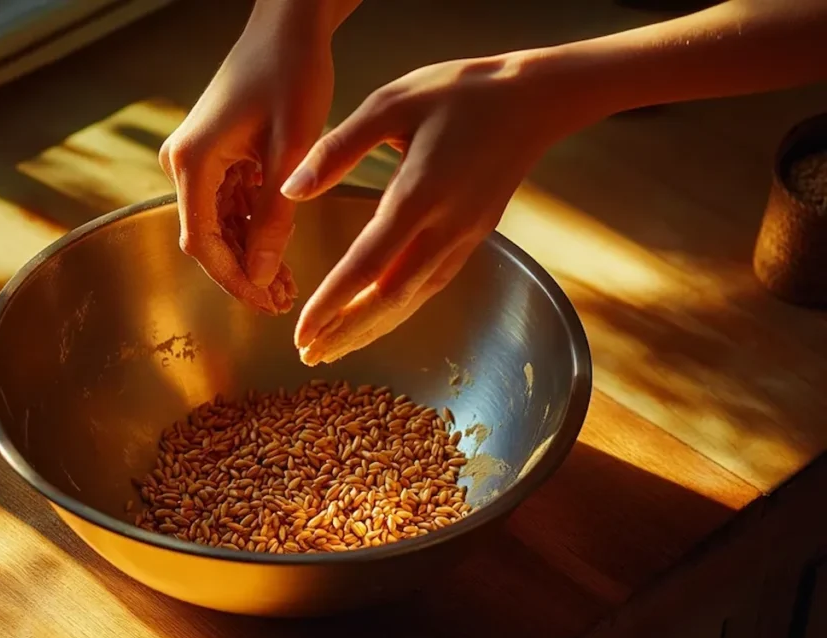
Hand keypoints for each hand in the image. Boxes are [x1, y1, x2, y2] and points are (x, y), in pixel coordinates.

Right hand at [159, 5, 336, 313]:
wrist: (289, 24)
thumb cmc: (293, 74)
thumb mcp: (290, 153)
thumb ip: (274, 218)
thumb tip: (260, 274)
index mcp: (192, 162)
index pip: (202, 244)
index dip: (233, 280)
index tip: (266, 304)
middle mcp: (183, 162)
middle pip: (206, 238)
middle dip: (243, 272)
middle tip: (282, 301)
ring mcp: (196, 158)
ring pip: (218, 224)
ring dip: (248, 254)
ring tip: (285, 283)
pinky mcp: (213, 154)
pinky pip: (227, 203)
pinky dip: (251, 227)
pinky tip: (278, 247)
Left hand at [282, 51, 596, 363]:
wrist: (535, 99)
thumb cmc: (460, 92)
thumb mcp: (391, 103)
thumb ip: (338, 148)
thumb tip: (292, 189)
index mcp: (419, 195)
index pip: (367, 265)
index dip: (332, 303)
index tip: (302, 331)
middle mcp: (445, 227)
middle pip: (390, 298)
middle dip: (347, 332)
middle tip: (309, 355)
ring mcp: (464, 238)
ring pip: (412, 299)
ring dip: (371, 329)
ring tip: (333, 349)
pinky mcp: (473, 238)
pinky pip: (430, 286)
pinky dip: (397, 310)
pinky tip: (375, 318)